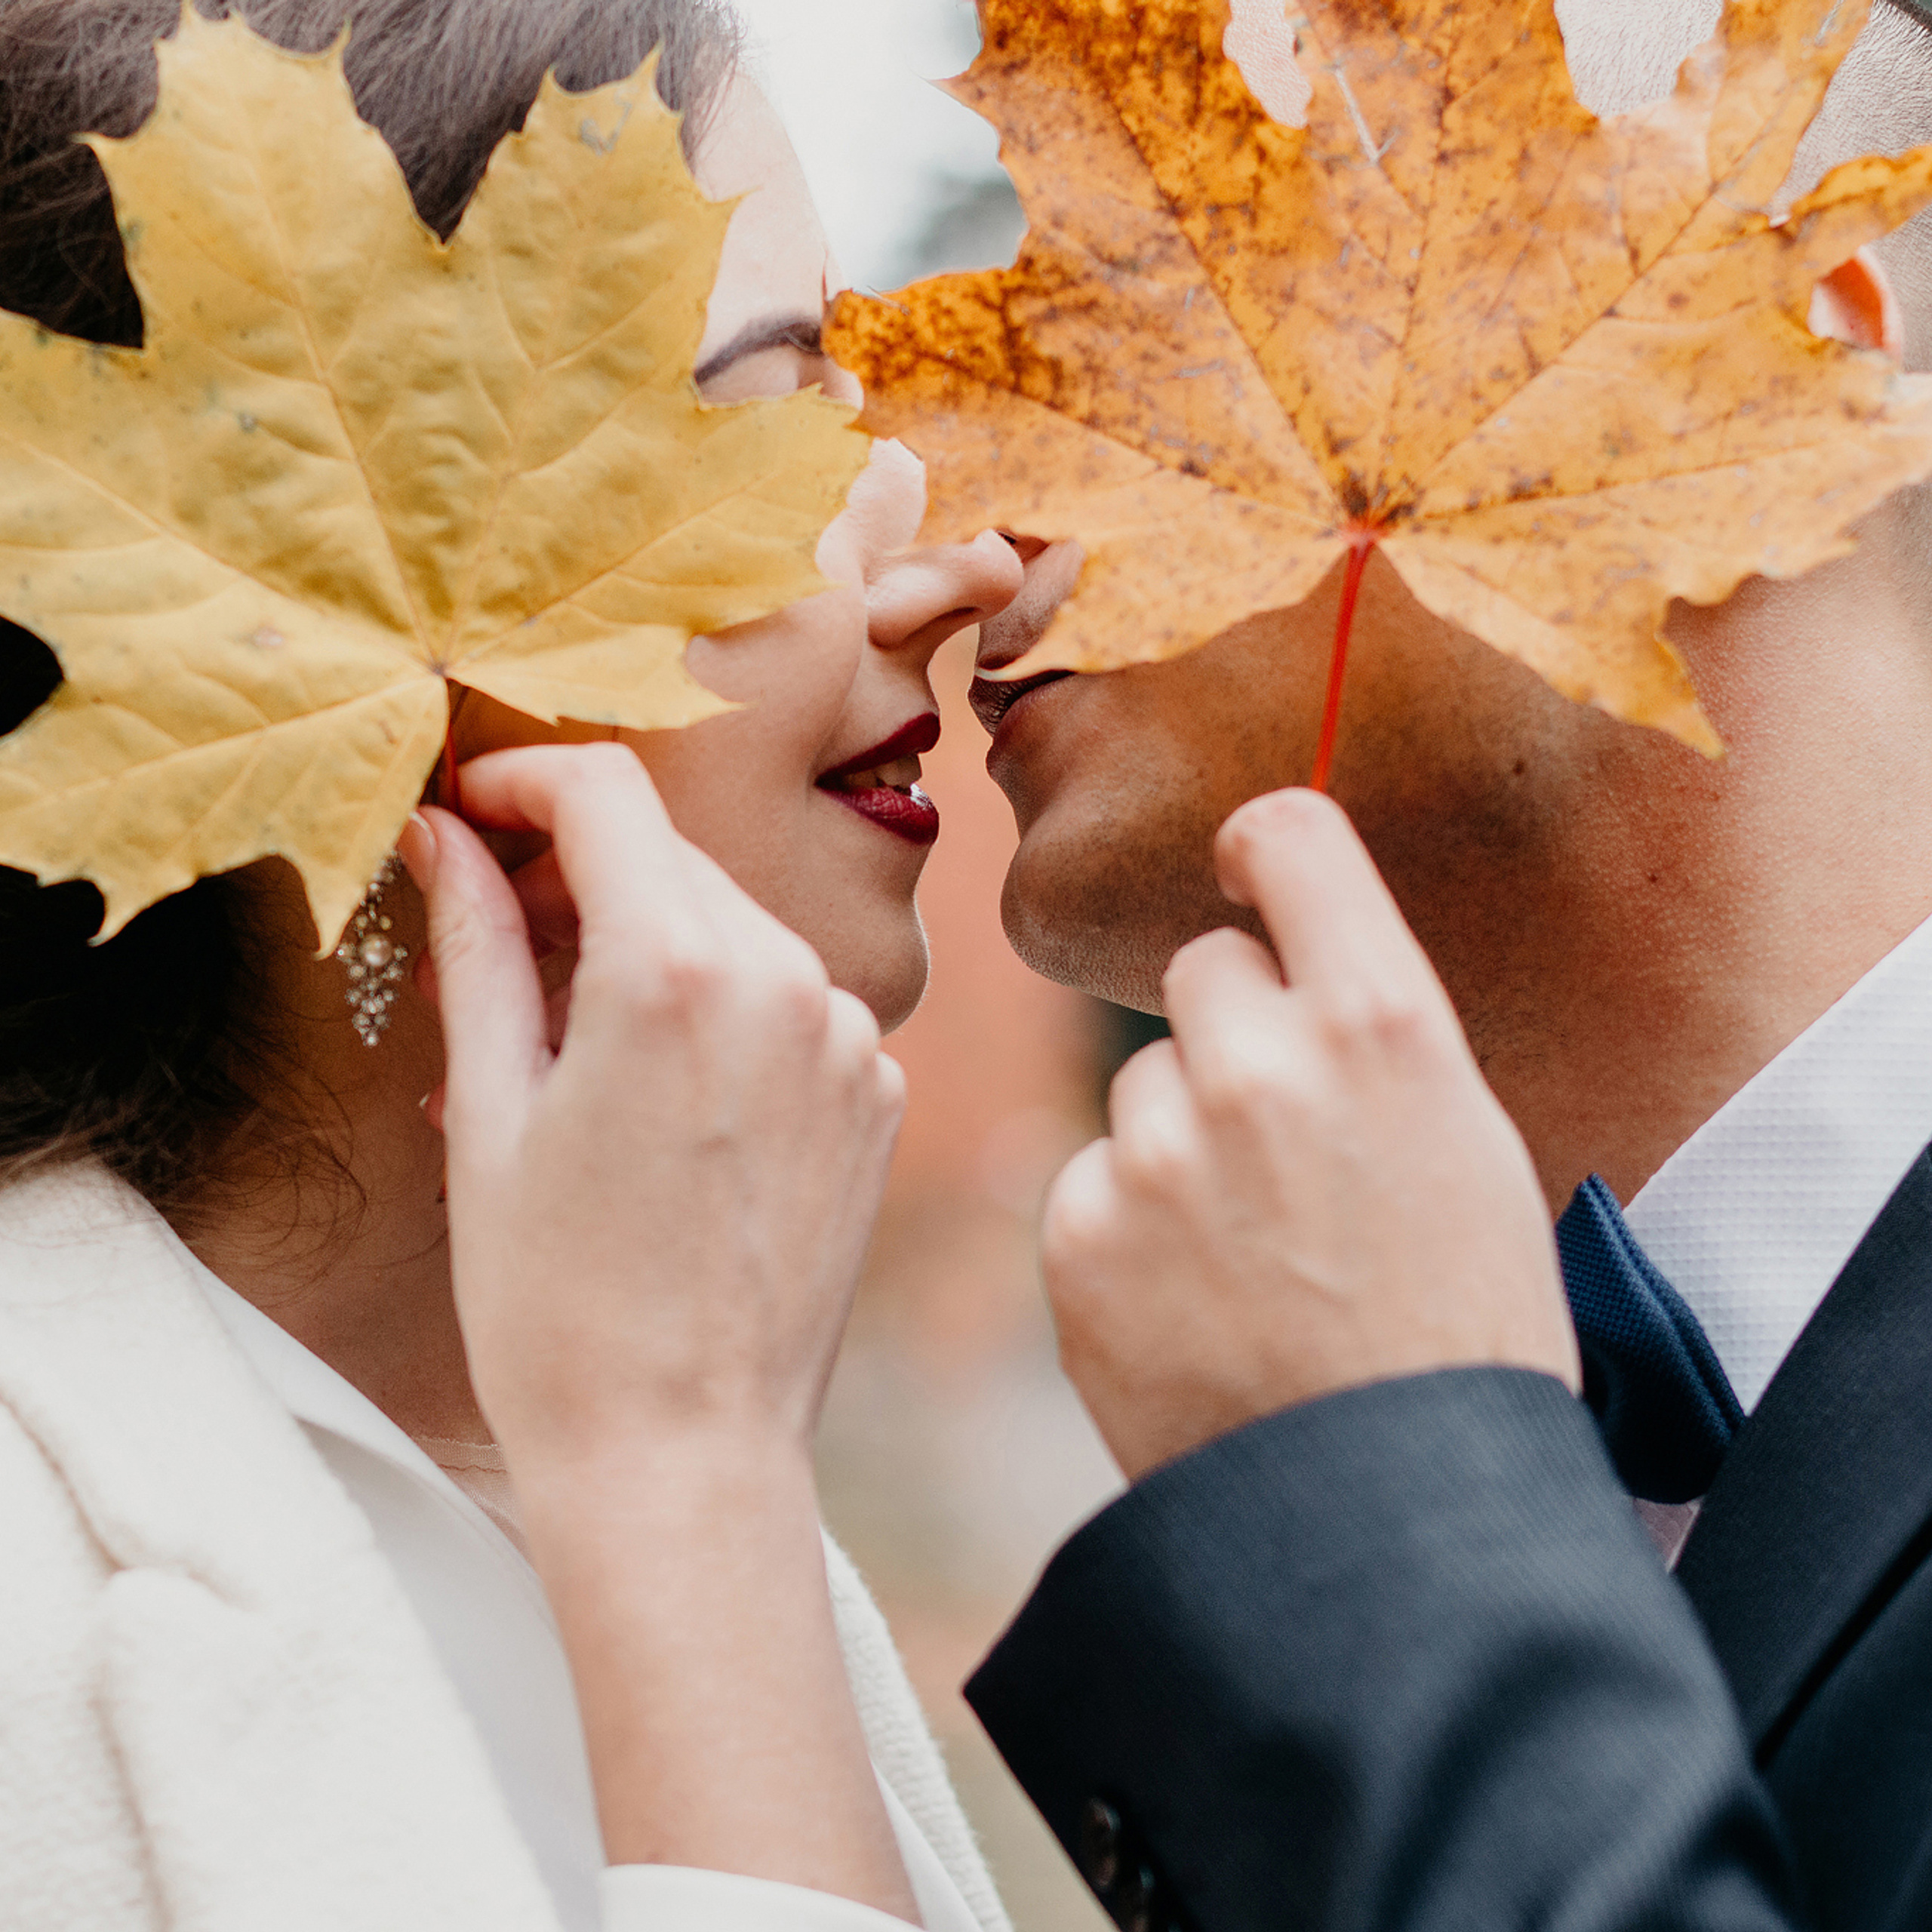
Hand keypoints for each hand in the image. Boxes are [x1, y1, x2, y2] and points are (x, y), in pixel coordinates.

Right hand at [400, 744, 914, 1911]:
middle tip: (498, 939)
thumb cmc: (559, 1310)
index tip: (476, 808)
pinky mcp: (879, 1094)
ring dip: (653, 949)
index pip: (606, 793)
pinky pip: (792, 1005)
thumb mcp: (490, 1114)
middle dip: (581, 873)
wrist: (684, 1456)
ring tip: (572, 1052)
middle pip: (670, 860)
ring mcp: (851, 1040)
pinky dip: (726, 1015)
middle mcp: (790, 981)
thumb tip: (448, 838)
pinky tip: (665, 1101)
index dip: (526, 780)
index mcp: (679, 971)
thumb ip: (480, 949)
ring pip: (735, 931)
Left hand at [1043, 788, 1578, 1481]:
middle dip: (1235, 1029)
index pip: (1290, 839)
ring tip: (1251, 1254)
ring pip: (1143, 1081)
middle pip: (1203, 969)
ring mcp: (1158, 1150)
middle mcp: (1260, 1065)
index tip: (1248, 873)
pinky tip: (1194, 1304)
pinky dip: (1129, 1225)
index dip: (1265, 849)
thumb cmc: (1457, 1332)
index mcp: (1382, 1026)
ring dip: (1180, 1137)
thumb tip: (1294, 957)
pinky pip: (1093, 1176)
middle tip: (1282, 1140)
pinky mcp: (1081, 1229)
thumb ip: (1373, 1034)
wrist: (1386, 1512)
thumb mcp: (1468, 1149)